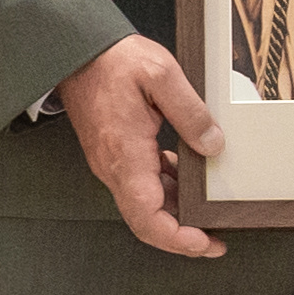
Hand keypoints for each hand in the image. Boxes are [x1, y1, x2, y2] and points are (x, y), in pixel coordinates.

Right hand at [64, 34, 228, 260]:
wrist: (77, 51)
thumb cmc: (113, 61)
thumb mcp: (161, 75)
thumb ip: (191, 113)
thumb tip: (213, 146)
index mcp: (126, 155)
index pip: (147, 217)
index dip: (177, 239)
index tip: (205, 242)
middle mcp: (114, 167)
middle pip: (146, 220)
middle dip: (182, 236)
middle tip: (216, 239)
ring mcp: (112, 163)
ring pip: (144, 204)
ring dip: (175, 214)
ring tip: (207, 212)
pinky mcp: (115, 154)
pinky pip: (140, 184)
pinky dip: (165, 190)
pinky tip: (185, 178)